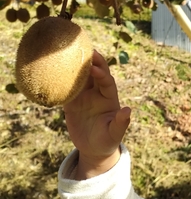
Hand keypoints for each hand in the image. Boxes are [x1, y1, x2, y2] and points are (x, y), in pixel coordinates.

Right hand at [63, 50, 130, 178]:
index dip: (102, 74)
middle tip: (84, 49)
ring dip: (75, 67)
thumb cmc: (108, 141)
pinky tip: (53, 71)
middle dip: (91, 61)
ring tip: (66, 54)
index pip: (107, 82)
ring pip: (80, 77)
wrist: (93, 149)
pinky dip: (61, 80)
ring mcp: (84, 97)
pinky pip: (66, 88)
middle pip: (95, 73)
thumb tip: (127, 110)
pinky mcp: (71, 103)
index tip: (95, 68)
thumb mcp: (114, 134)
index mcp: (110, 98)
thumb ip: (120, 123)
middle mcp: (97, 94)